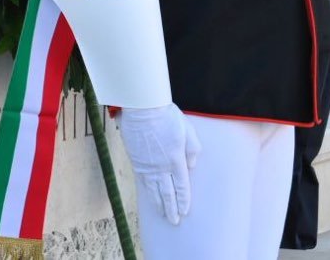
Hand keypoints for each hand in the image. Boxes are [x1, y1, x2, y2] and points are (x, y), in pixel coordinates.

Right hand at [117, 102, 200, 224]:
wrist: (142, 108)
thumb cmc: (166, 116)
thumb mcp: (187, 130)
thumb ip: (193, 149)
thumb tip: (192, 165)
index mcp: (176, 160)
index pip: (181, 186)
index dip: (183, 200)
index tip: (185, 211)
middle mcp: (161, 167)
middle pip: (167, 194)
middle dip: (171, 209)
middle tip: (174, 221)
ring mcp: (147, 166)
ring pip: (153, 191)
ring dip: (158, 205)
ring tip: (162, 214)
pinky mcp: (136, 162)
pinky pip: (143, 182)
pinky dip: (147, 192)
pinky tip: (149, 197)